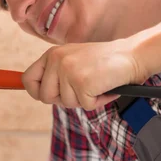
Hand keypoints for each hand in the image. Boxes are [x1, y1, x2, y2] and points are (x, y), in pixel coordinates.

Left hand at [22, 39, 147, 109]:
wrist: (132, 55)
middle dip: (63, 99)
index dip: (35, 92)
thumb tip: (39, 93)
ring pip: (66, 103)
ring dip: (83, 100)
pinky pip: (85, 106)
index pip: (28, 79)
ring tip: (96, 84)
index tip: (46, 96)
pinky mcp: (82, 82)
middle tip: (81, 89)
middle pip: (45, 96)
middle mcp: (57, 60)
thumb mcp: (73, 60)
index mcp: (52, 55)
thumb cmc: (105, 61)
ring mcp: (68, 71)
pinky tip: (105, 87)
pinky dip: (97, 102)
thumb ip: (56, 74)